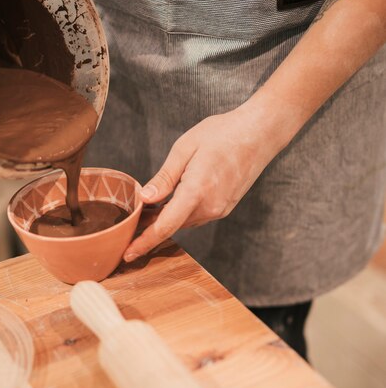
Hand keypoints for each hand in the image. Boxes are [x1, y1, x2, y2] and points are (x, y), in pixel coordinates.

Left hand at [123, 103, 290, 261]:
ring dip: (164, 220)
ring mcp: (219, 209)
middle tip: (127, 226)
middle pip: (172, 226)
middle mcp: (210, 206)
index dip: (144, 242)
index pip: (165, 226)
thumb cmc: (222, 134)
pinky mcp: (224, 207)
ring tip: (143, 213)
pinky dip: (179, 214)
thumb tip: (144, 199)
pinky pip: (195, 216)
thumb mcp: (184, 149)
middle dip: (149, 229)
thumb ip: (164, 178)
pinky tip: (168, 203)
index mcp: (196, 191)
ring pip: (183, 222)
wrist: (260, 133)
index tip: (128, 254)